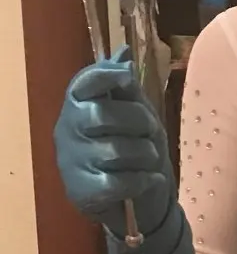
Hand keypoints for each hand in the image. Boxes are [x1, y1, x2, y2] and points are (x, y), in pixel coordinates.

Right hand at [54, 48, 194, 253]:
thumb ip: (126, 87)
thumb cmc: (131, 149)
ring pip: (116, 150)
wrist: (131, 201)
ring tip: (151, 159)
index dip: (105, 77)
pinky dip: (143, 180)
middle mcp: (67, 131)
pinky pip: (119, 181)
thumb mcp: (133, 114)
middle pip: (104, 115)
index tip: (128, 79)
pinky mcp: (82, 192)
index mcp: (77, 106)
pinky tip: (151, 179)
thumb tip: (124, 52)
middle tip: (151, 131)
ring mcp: (71, 163)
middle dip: (138, 121)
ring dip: (145, 154)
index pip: (83, 84)